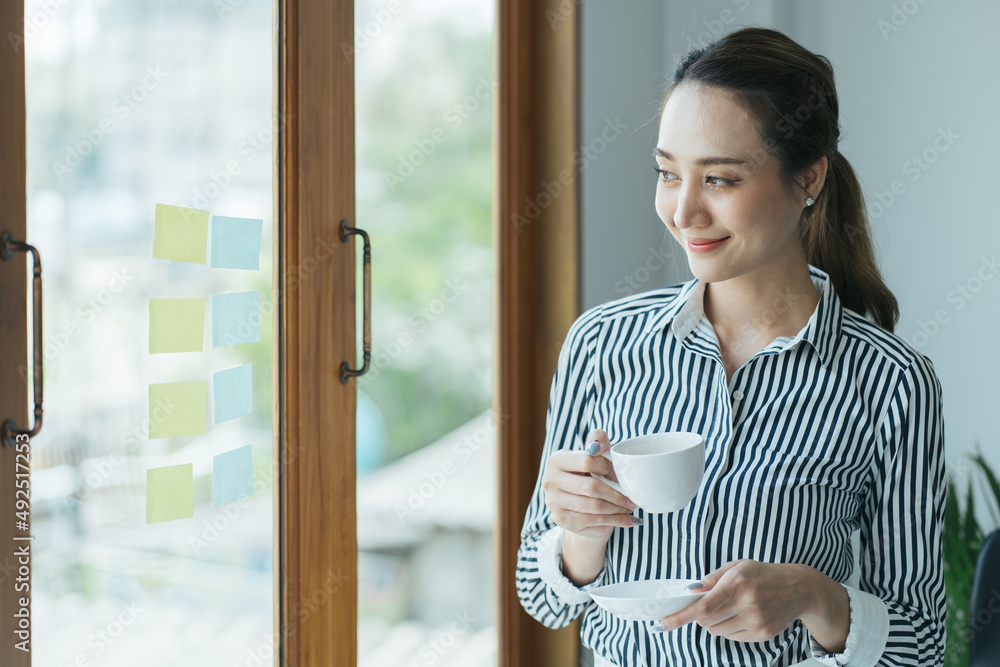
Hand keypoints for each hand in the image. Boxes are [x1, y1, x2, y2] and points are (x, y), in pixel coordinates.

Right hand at [541, 428, 636, 541]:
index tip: (619, 474)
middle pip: (591, 487)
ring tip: (629, 507)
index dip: (608, 467)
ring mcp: (553, 502)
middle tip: (631, 498)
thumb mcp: (594, 456)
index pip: (588, 460)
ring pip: (594, 506)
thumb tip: (598, 444)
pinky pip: (594, 520)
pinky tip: (626, 519)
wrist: (577, 507)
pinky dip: (615, 520)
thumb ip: (598, 442)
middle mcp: (550, 480)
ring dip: (617, 508)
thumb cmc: (588, 476)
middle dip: (616, 494)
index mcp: (556, 460)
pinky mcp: (562, 520)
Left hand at [658, 560, 814, 642]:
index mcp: (737, 582)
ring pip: (717, 631)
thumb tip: (691, 589)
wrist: (799, 589)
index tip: (664, 622)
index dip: (681, 616)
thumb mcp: (738, 566)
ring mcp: (756, 620)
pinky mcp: (763, 634)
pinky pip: (733, 637)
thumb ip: (713, 578)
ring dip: (714, 623)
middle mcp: (747, 603)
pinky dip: (729, 629)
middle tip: (709, 605)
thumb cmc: (764, 574)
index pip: (703, 606)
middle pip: (706, 621)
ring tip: (730, 608)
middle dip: (699, 615)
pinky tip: (742, 615)